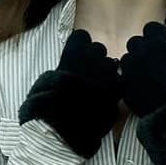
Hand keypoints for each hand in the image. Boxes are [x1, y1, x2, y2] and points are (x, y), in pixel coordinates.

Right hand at [18, 29, 121, 158]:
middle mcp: (94, 58)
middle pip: (99, 50)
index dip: (80, 48)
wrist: (63, 128)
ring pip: (112, 66)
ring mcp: (108, 74)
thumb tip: (64, 69)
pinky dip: (113, 90)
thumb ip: (60, 70)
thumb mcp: (46, 81)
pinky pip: (118, 84)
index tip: (76, 59)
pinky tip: (104, 100)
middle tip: (87, 76)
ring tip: (96, 90)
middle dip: (95, 61)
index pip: (82, 37)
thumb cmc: (46, 104)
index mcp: (74, 52)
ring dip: (106, 74)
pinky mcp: (117, 91)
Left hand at [117, 21, 165, 116]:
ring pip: (126, 59)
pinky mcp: (123, 84)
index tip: (158, 41)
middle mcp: (141, 54)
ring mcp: (129, 69)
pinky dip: (130, 79)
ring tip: (144, 76)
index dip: (154, 35)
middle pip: (134, 42)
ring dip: (133, 64)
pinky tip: (140, 87)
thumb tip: (163, 50)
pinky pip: (123, 76)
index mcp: (157, 46)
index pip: (150, 28)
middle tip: (149, 60)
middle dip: (141, 49)